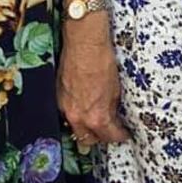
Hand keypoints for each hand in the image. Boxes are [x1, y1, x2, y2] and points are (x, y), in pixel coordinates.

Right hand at [57, 29, 128, 147]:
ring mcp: (66, 108)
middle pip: (89, 140)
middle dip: (101, 137)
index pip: (110, 137)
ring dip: (86, 128)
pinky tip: (83, 106)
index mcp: (96, 116)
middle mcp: (79, 117)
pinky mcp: (58, 97)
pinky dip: (76, 114)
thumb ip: (112, 107)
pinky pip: (67, 114)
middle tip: (110, 129)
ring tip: (95, 120)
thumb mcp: (116, 88)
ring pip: (76, 129)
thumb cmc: (102, 60)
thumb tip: (113, 115)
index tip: (123, 133)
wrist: (84, 43)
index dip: (119, 136)